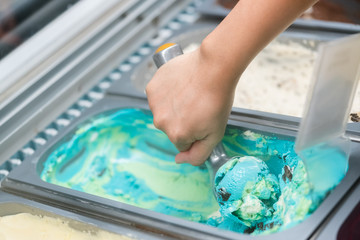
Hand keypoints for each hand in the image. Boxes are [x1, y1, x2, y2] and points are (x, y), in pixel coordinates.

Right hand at [146, 47, 236, 165]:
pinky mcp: (151, 88)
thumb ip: (198, 154)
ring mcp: (154, 104)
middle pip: (171, 128)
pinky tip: (180, 85)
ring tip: (190, 93)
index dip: (195, 132)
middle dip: (183, 120)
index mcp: (177, 135)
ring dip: (174, 106)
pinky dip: (167, 93)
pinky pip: (158, 97)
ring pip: (164, 112)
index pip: (183, 143)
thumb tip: (179, 160)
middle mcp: (161, 122)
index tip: (203, 118)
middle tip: (198, 104)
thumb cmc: (218, 99)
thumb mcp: (216, 134)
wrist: (213, 68)